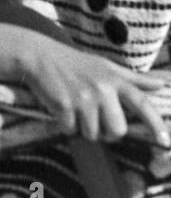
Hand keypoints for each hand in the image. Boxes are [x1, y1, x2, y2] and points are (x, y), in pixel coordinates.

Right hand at [20, 40, 170, 146]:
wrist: (40, 56)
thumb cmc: (75, 63)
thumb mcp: (106, 67)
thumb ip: (134, 79)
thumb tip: (161, 85)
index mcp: (115, 79)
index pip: (141, 103)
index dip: (156, 123)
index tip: (166, 141)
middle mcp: (102, 89)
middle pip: (117, 131)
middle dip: (106, 132)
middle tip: (94, 117)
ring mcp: (83, 97)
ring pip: (93, 134)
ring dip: (83, 128)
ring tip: (75, 108)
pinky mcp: (64, 105)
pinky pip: (71, 131)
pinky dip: (65, 124)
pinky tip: (61, 108)